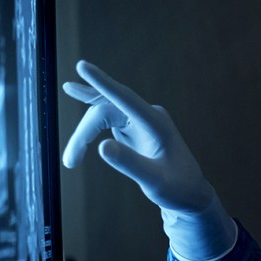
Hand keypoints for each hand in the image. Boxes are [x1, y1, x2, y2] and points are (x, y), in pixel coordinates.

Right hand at [62, 59, 235, 260]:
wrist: (190, 194)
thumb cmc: (177, 189)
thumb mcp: (154, 182)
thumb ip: (130, 163)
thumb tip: (102, 147)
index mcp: (156, 124)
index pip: (124, 98)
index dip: (102, 82)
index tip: (81, 65)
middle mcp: (148, 116)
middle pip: (105, 111)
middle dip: (84, 133)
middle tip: (70, 161)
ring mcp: (141, 120)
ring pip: (102, 116)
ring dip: (84, 135)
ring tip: (71, 161)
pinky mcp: (135, 127)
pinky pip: (107, 120)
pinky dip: (90, 129)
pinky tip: (76, 105)